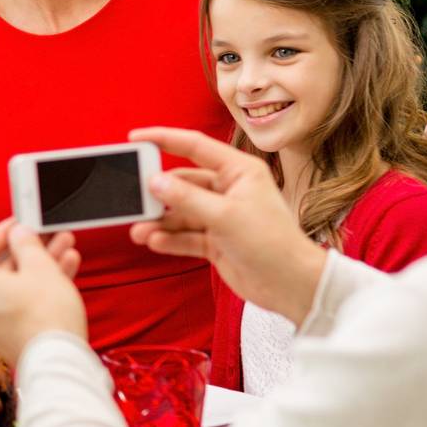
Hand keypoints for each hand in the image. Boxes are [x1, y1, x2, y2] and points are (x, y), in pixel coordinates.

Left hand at [0, 218, 84, 365]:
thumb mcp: (40, 267)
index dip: (4, 230)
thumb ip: (27, 244)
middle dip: (30, 247)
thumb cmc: (46, 318)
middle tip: (49, 234)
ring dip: (41, 264)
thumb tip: (20, 234)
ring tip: (65, 248)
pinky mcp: (14, 334)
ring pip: (18, 284)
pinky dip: (41, 286)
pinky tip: (65, 271)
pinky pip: (24, 302)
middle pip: (2, 266)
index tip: (22, 222)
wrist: (60, 363)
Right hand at [127, 127, 326, 324]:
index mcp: (239, 171)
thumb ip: (187, 199)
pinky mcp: (216, 240)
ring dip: (160, 222)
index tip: (135, 140)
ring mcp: (221, 216)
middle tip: (134, 198)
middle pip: (183, 183)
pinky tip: (155, 242)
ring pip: (180, 212)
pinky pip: (185, 235)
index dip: (163, 139)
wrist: (293, 287)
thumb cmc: (272, 244)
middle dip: (158, 193)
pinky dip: (170, 239)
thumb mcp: (225, 217)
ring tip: (140, 231)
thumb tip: (155, 182)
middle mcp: (229, 189)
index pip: (195, 146)